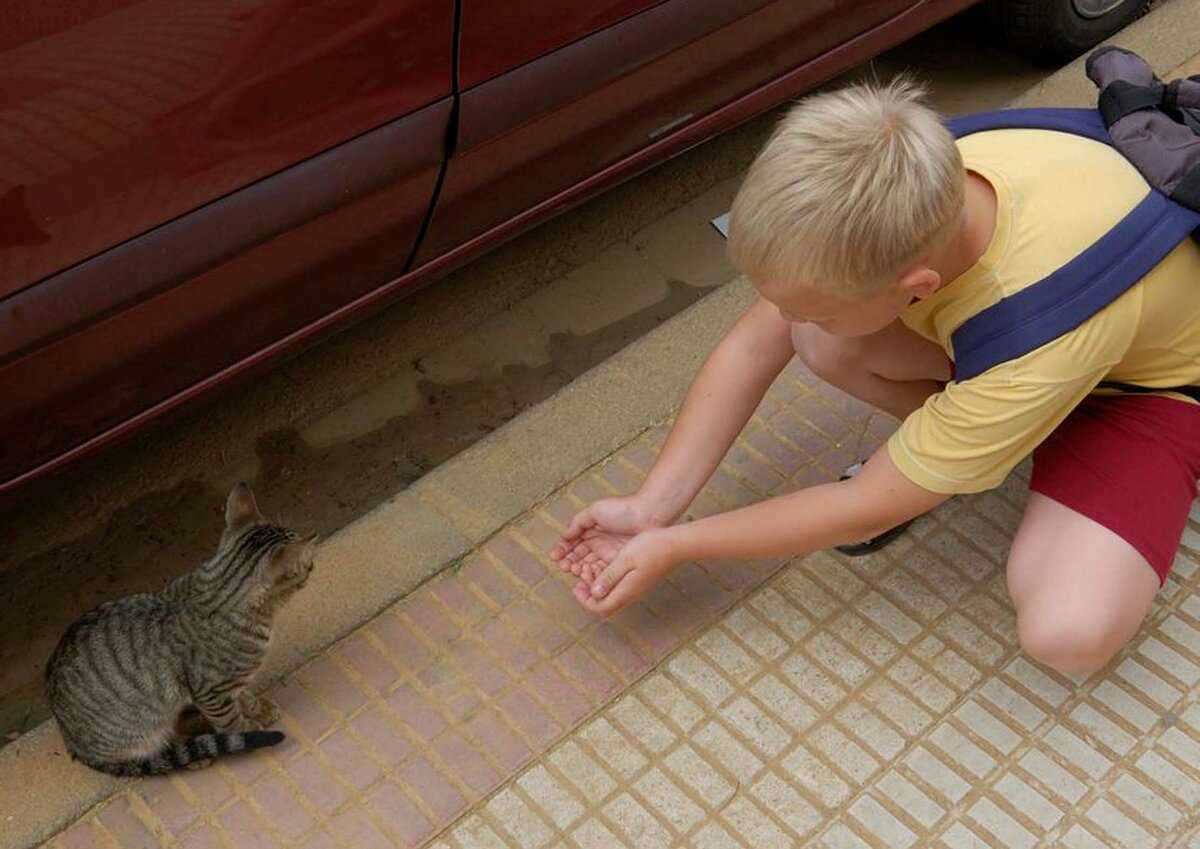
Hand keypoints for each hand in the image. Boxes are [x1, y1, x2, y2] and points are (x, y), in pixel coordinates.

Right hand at [550, 495, 667, 581]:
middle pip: (579, 557)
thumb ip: (578, 523)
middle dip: (569, 562)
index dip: (562, 551)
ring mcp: (608, 554)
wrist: (648, 516)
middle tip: (563, 566)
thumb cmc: (623, 510)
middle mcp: (599, 544)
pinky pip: (602, 572)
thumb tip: (565, 535)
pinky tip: (585, 574)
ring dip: (578, 569)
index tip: (555, 557)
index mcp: (592, 531)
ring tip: (573, 569)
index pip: (573, 544)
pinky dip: (593, 575)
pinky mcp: (618, 564)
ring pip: (589, 566)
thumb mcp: (595, 511)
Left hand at [572, 529, 677, 615]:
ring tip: (591, 568)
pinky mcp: (640, 582)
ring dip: (597, 586)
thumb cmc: (651, 548)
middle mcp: (631, 594)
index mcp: (626, 591)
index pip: (600, 608)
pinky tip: (605, 566)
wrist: (676, 545)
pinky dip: (607, 581)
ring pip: (611, 597)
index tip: (576, 585)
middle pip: (604, 606)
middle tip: (581, 576)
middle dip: (588, 594)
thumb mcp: (625, 559)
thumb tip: (594, 593)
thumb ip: (609, 577)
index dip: (584, 601)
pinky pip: (619, 589)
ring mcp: (637, 589)